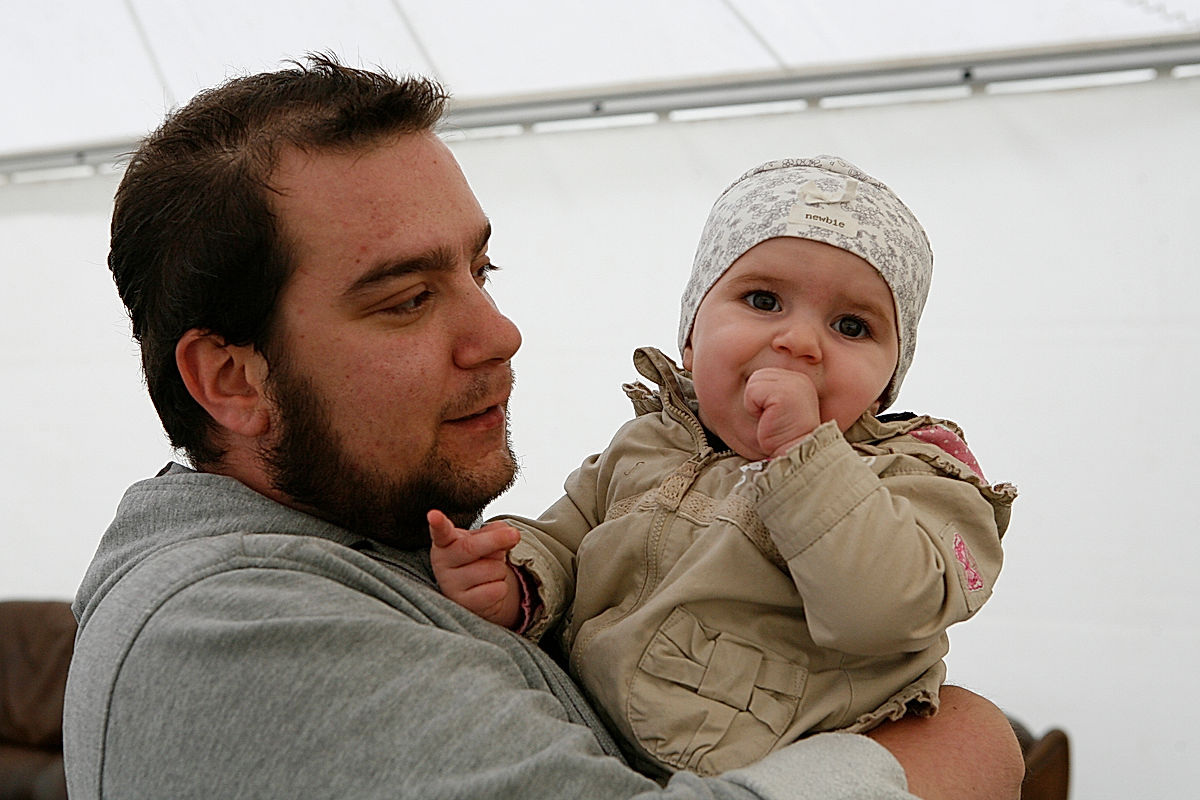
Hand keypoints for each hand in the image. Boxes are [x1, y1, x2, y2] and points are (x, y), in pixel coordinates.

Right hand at [428, 510, 522, 628]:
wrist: (476, 592)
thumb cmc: (477, 558)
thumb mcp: (483, 539)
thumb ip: (495, 531)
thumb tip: (510, 536)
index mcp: (445, 543)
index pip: (440, 533)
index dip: (438, 524)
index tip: (434, 515)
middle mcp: (442, 564)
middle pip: (470, 548)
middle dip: (496, 540)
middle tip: (514, 535)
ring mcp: (451, 586)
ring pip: (490, 569)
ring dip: (500, 569)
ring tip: (488, 572)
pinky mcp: (465, 604)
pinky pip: (497, 590)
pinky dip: (501, 587)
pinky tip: (489, 587)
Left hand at [744, 367, 820, 458]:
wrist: (794, 454)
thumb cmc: (781, 436)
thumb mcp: (776, 406)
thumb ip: (770, 390)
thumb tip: (750, 380)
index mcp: (799, 380)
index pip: (764, 374)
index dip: (761, 398)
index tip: (774, 415)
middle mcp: (800, 379)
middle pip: (758, 376)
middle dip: (757, 400)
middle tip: (772, 418)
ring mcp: (795, 384)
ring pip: (753, 382)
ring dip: (755, 405)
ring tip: (771, 419)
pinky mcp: (785, 393)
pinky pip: (752, 392)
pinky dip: (753, 409)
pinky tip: (769, 420)